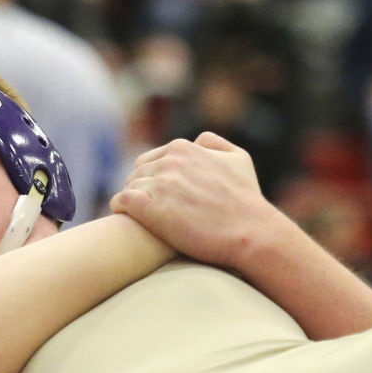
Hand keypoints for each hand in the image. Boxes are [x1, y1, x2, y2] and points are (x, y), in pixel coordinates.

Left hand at [110, 133, 287, 270]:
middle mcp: (169, 162)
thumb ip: (215, 143)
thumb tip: (197, 140)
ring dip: (132, 199)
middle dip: (141, 188)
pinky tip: (126, 217)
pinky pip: (122, 201)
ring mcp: (159, 185)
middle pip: (137, 173)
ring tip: (138, 216)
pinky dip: (121, 207)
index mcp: (184, 148)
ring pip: (129, 186)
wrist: (250, 232)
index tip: (157, 194)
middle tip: (147, 207)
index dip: (152, 177)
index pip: (151, 159)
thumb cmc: (247, 200)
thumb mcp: (239, 159)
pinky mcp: (151, 209)